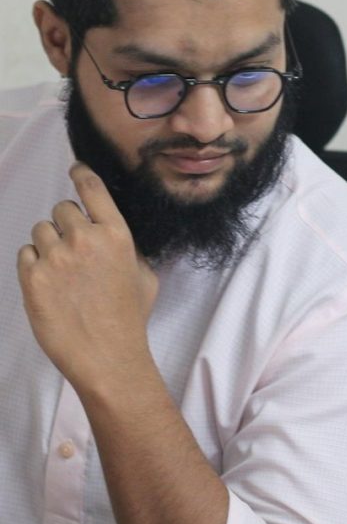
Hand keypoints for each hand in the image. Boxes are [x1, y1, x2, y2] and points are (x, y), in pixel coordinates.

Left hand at [17, 162, 158, 395]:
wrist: (107, 354)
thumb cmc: (130, 316)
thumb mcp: (144, 273)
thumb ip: (127, 247)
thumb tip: (109, 234)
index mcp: (117, 234)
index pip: (92, 188)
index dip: (81, 174)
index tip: (75, 169)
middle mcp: (85, 239)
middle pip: (63, 208)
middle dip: (67, 224)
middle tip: (74, 249)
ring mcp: (56, 257)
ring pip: (40, 230)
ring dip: (48, 243)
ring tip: (62, 270)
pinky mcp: (32, 277)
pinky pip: (24, 253)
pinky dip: (33, 263)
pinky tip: (49, 282)